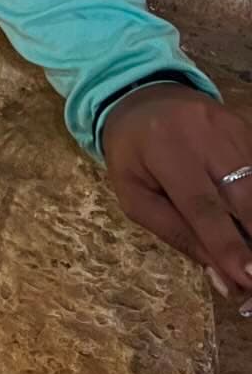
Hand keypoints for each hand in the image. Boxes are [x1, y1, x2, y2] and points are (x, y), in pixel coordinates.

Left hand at [103, 84, 251, 307]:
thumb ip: (175, 233)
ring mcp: (231, 128)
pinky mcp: (247, 128)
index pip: (202, 205)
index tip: (248, 277)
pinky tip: (247, 221)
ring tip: (250, 257)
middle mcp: (203, 133)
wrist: (143, 95)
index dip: (228, 244)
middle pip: (244, 195)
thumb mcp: (134, 194)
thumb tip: (223, 277)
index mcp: (165, 149)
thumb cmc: (133, 151)